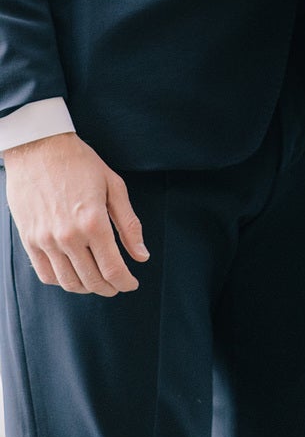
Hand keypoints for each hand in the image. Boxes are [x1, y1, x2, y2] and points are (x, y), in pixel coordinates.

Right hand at [2, 133, 147, 295]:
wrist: (39, 148)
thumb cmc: (81, 163)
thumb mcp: (114, 186)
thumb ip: (129, 224)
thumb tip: (142, 255)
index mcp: (93, 222)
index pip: (112, 268)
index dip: (125, 282)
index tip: (132, 284)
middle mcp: (68, 236)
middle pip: (92, 280)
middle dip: (109, 288)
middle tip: (118, 285)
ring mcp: (46, 241)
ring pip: (68, 282)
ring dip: (87, 288)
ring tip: (98, 282)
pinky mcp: (29, 240)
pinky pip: (46, 274)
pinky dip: (62, 281)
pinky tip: (74, 274)